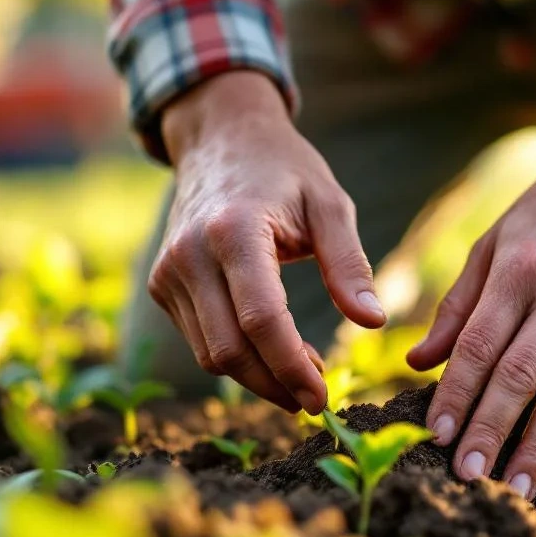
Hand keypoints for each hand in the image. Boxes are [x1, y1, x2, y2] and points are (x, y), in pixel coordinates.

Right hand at [152, 71, 385, 413]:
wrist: (220, 138)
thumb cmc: (284, 170)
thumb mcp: (329, 204)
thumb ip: (349, 264)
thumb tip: (373, 322)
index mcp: (234, 232)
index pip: (261, 320)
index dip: (292, 368)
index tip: (322, 398)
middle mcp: (190, 255)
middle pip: (230, 350)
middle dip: (276, 384)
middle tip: (317, 396)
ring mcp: (168, 272)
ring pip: (210, 355)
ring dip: (258, 377)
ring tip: (302, 371)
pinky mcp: (161, 285)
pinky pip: (200, 340)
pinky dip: (237, 358)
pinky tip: (272, 350)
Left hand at [407, 81, 535, 497]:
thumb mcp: (497, 241)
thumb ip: (459, 306)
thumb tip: (420, 363)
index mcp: (523, 268)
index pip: (481, 345)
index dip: (457, 395)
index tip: (438, 438)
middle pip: (527, 378)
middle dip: (495, 433)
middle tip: (470, 479)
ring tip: (522, 487)